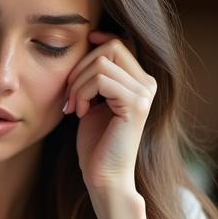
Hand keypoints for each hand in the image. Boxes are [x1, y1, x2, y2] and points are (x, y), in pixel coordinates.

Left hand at [65, 30, 156, 193]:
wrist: (104, 177)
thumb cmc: (96, 143)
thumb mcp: (94, 101)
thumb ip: (97, 76)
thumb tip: (93, 41)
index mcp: (140, 82)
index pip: (119, 44)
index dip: (98, 41)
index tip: (76, 55)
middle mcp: (147, 85)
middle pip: (111, 47)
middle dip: (81, 67)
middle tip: (69, 96)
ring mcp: (144, 94)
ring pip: (102, 63)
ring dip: (78, 83)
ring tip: (73, 107)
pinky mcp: (135, 104)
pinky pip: (101, 80)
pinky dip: (82, 93)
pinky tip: (80, 113)